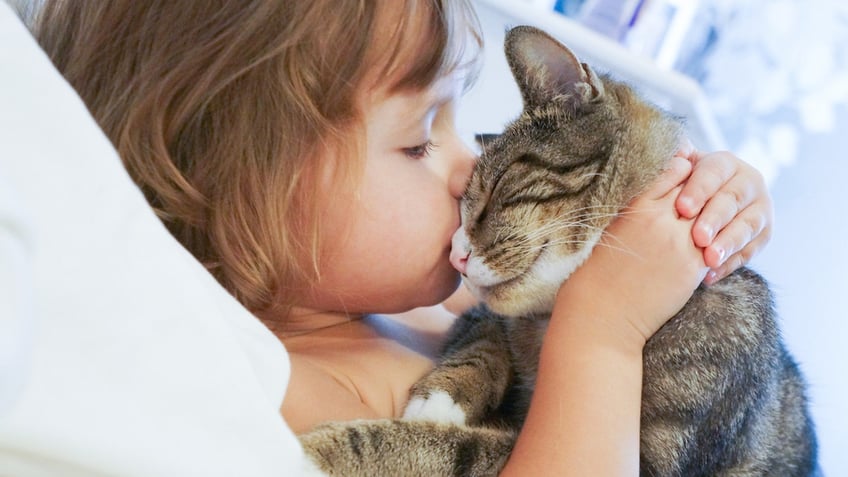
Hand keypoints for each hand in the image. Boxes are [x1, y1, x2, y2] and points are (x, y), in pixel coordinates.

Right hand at [557, 156, 708, 344]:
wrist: (604, 312)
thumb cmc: (599, 270)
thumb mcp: (613, 226)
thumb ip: (637, 204)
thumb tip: (657, 189)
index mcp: (636, 206)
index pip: (672, 170)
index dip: (683, 169)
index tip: (687, 173)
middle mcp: (659, 219)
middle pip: (695, 189)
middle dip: (702, 189)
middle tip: (705, 193)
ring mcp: (679, 242)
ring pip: (710, 214)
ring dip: (713, 214)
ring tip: (708, 219)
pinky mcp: (692, 266)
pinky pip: (715, 244)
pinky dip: (716, 240)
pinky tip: (710, 242)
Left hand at [674, 149, 772, 284]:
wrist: (699, 208)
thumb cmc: (679, 188)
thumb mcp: (675, 172)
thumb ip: (673, 160)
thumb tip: (676, 147)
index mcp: (724, 163)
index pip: (714, 172)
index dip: (698, 190)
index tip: (681, 208)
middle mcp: (748, 182)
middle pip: (732, 199)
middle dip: (715, 219)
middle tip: (698, 238)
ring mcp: (760, 208)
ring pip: (748, 226)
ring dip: (728, 244)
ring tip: (708, 260)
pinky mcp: (763, 234)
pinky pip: (750, 251)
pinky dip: (730, 264)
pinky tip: (710, 276)